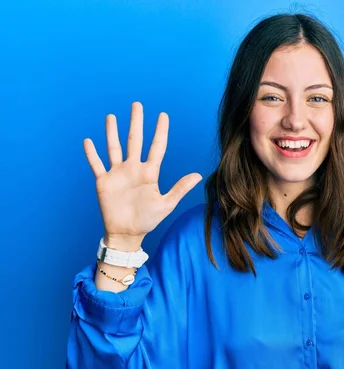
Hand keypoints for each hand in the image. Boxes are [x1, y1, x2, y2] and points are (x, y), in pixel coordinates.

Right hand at [83, 102, 201, 248]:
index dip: (160, 131)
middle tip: (137, 104)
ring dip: (112, 132)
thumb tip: (198, 175)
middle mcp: (133, 169)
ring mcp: (118, 174)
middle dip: (136, 123)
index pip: (156, 147)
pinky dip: (92, 154)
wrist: (127, 234)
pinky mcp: (104, 182)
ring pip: (114, 148)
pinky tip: (88, 141)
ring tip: (112, 116)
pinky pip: (97, 165)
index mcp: (150, 172)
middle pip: (134, 141)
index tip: (163, 115)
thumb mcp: (167, 204)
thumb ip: (180, 188)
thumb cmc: (148, 220)